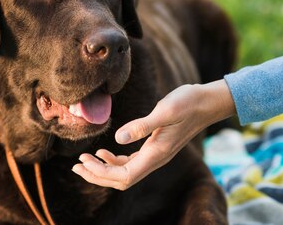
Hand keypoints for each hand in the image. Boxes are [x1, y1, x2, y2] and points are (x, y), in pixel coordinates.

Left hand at [72, 79, 235, 189]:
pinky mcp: (155, 147)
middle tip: (76, 166)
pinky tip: (104, 151)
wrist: (206, 101)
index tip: (83, 163)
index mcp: (156, 154)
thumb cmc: (187, 103)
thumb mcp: (164, 110)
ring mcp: (156, 155)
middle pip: (121, 180)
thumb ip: (142, 126)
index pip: (123, 177)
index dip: (101, 174)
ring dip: (103, 168)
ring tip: (84, 159)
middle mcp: (155, 159)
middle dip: (97, 175)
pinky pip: (131, 162)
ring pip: (125, 172)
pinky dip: (115, 160)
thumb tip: (117, 139)